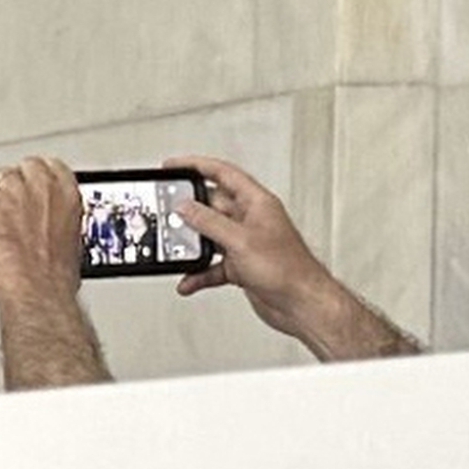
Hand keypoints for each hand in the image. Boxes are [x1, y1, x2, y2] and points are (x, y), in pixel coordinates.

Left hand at [0, 156, 87, 315]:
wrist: (39, 292)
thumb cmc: (55, 278)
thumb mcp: (71, 241)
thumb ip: (57, 222)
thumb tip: (48, 226)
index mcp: (67, 194)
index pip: (50, 167)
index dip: (35, 180)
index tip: (30, 190)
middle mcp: (42, 187)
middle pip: (22, 169)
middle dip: (15, 186)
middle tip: (10, 209)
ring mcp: (15, 193)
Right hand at [165, 155, 412, 359]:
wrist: (300, 303)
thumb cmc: (287, 269)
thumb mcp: (240, 240)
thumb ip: (210, 222)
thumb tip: (186, 208)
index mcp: (257, 202)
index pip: (223, 174)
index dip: (196, 166)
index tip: (173, 166)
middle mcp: (251, 219)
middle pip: (212, 206)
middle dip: (189, 212)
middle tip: (168, 214)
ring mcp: (245, 243)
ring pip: (210, 237)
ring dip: (193, 246)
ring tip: (176, 249)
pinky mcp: (241, 266)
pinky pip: (213, 265)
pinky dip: (200, 272)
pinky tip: (190, 279)